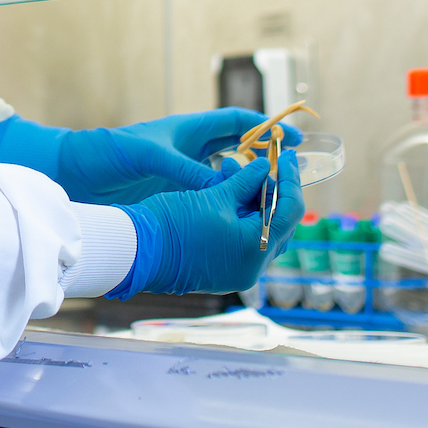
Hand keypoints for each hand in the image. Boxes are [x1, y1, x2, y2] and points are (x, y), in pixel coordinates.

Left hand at [0, 110, 293, 204]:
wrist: (72, 172)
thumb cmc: (106, 153)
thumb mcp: (149, 158)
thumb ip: (185, 170)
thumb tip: (223, 187)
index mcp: (186, 130)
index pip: (236, 123)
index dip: (266, 129)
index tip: (293, 139)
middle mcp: (188, 151)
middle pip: (238, 150)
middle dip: (266, 161)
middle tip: (293, 178)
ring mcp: (181, 174)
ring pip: (225, 177)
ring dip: (247, 187)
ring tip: (270, 203)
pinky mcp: (171, 195)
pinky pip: (208, 198)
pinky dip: (224, 205)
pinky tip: (237, 220)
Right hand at [111, 147, 304, 298]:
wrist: (137, 249)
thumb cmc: (174, 222)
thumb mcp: (214, 195)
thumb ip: (245, 181)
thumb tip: (265, 167)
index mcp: (256, 249)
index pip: (290, 210)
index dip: (290, 179)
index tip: (288, 156)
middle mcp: (252, 267)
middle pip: (277, 222)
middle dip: (269, 189)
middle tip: (259, 164)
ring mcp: (238, 271)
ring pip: (259, 230)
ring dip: (250, 200)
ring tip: (229, 170)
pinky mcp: (223, 270)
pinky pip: (243, 240)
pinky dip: (239, 216)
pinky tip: (224, 192)